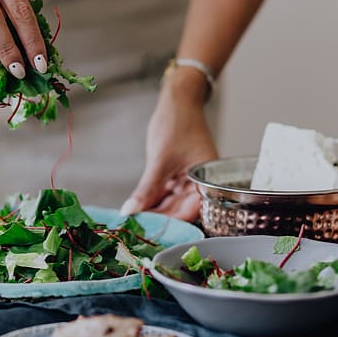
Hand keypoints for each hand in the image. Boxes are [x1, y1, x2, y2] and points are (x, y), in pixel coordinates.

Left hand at [121, 69, 218, 220]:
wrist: (179, 100)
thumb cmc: (176, 124)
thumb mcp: (160, 160)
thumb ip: (147, 189)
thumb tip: (131, 212)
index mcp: (207, 182)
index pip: (191, 212)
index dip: (171, 225)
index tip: (151, 235)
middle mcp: (200, 185)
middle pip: (180, 212)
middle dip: (159, 222)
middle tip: (137, 233)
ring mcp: (187, 181)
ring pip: (170, 205)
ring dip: (153, 213)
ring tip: (134, 224)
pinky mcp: (175, 177)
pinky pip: (164, 195)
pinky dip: (151, 201)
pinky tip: (137, 210)